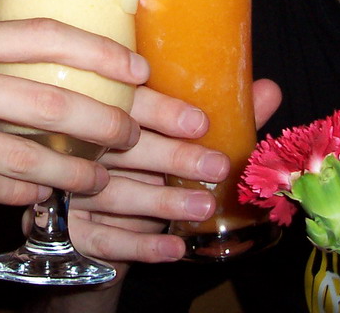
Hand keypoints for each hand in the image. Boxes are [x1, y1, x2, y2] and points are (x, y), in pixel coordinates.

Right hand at [0, 19, 149, 212]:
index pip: (38, 34)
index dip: (96, 50)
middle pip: (45, 100)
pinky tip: (42, 199)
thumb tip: (50, 70)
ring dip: (71, 173)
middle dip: (102, 122)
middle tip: (132, 137)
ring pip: (23, 156)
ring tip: (98, 180)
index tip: (136, 69)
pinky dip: (23, 197)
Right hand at [64, 78, 282, 263]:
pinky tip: (175, 248)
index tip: (199, 122)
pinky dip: (142, 245)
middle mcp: (80, 142)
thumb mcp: (174, 133)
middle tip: (216, 166)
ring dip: (163, 202)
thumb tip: (269, 90)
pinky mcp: (71, 228)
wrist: (91, 214)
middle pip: (124, 147)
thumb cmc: (143, 158)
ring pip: (115, 193)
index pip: (127, 100)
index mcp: (103, 105)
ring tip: (205, 207)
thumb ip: (220, 114)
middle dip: (172, 157)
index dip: (162, 110)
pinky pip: (104, 239)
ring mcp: (70, 186)